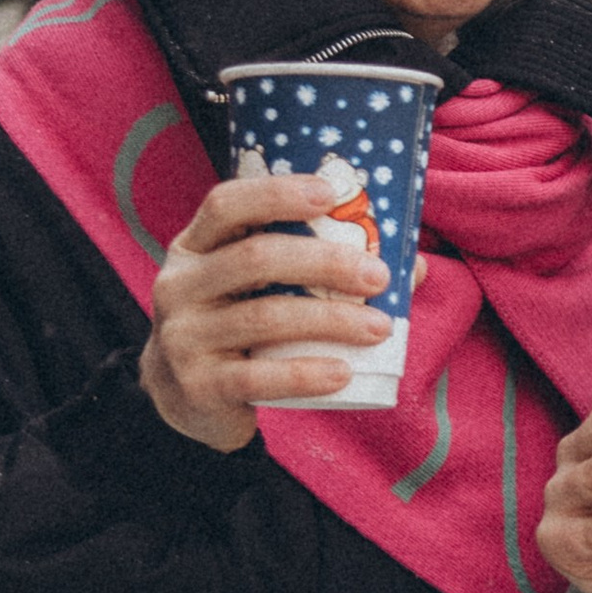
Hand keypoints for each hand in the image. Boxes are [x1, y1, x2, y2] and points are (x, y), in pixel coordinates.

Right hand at [141, 169, 391, 451]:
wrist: (188, 398)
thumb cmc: (241, 325)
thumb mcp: (259, 288)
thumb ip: (318, 268)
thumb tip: (413, 264)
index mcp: (195, 247)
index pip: (226, 203)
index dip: (276, 193)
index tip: (331, 194)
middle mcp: (178, 285)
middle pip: (255, 258)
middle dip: (325, 262)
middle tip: (378, 277)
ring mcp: (182, 337)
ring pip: (263, 318)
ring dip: (331, 320)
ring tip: (380, 328)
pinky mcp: (198, 386)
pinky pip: (256, 378)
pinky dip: (305, 374)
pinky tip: (343, 372)